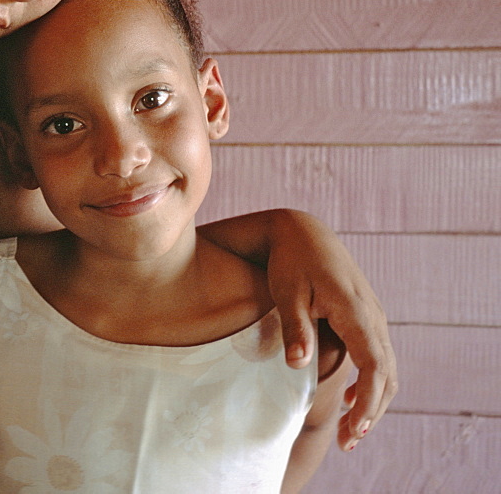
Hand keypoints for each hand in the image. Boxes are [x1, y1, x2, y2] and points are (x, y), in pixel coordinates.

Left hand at [267, 210, 397, 450]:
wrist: (301, 230)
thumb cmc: (290, 261)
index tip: (354, 429)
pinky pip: (377, 355)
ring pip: (386, 367)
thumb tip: (297, 365)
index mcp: (355, 310)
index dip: (368, 402)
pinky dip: (371, 382)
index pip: (374, 366)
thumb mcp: (286, 292)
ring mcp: (372, 314)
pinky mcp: (365, 315)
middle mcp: (372, 314)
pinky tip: (349, 400)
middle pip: (386, 373)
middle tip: (348, 443)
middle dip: (371, 411)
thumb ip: (294, 328)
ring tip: (350, 432)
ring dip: (373, 400)